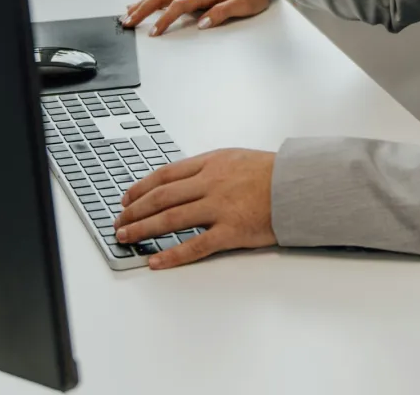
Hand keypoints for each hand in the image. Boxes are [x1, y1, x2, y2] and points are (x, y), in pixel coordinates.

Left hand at [114, 149, 276, 269]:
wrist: (300, 185)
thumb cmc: (271, 173)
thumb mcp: (234, 158)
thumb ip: (207, 169)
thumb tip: (178, 182)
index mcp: (209, 163)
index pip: (164, 175)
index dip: (140, 188)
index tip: (126, 199)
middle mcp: (210, 183)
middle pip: (161, 197)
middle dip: (134, 211)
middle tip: (119, 223)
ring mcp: (219, 207)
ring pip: (171, 219)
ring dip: (143, 229)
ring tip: (126, 238)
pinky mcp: (231, 231)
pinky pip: (195, 245)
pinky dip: (172, 255)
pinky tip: (156, 261)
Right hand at [123, 0, 272, 35]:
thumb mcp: (243, 5)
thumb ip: (222, 13)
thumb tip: (202, 23)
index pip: (179, 6)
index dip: (165, 20)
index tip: (154, 33)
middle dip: (143, 8)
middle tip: (128, 22)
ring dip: (143, 3)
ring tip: (128, 14)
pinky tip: (144, 4)